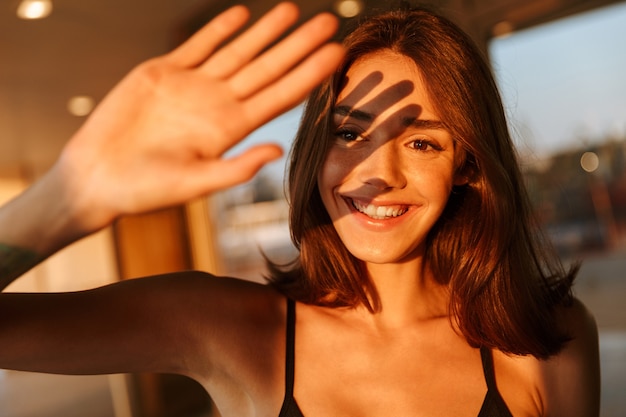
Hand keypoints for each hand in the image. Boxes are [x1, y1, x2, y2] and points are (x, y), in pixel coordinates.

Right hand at [55, 2, 342, 231]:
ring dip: (266, 31)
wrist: (98, 177)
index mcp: (231, 129)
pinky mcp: (163, 73)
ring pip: (238, 51)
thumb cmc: (146, 189)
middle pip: (268, 68)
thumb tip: (277, 151)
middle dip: (299, 44)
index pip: (280, 96)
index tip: (336, 54)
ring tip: (292, 9)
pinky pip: (198, 45)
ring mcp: (193, 86)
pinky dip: (219, 29)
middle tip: (329, 21)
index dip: (309, 74)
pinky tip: (242, 15)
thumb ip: (236, 169)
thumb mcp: (194, 183)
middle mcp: (219, 104)